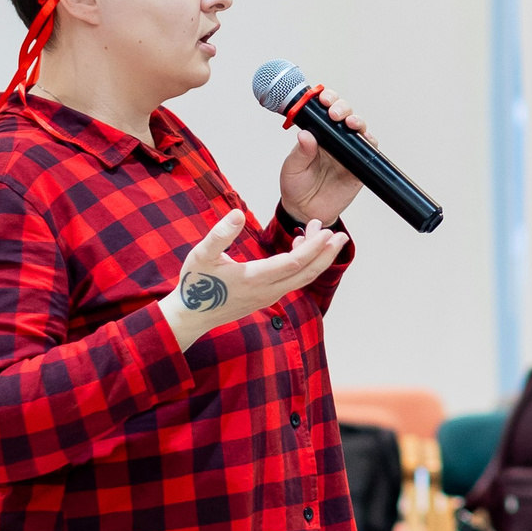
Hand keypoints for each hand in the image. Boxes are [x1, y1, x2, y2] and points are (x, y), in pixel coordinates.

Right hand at [158, 209, 348, 350]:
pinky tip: (301, 247)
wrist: (191, 315)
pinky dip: (303, 265)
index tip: (327, 231)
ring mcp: (269, 296)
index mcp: (253, 278)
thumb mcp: (201, 254)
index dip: (313, 248)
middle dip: (326, 254)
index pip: (293, 263)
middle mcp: (267, 291)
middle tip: (341, 235)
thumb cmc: (195, 283)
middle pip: (306, 274)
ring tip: (324, 235)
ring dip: (317, 258)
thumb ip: (220, 234)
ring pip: (301, 279)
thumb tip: (236, 214)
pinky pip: (293, 281)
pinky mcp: (267, 297)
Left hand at [277, 86, 370, 224]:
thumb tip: (306, 135)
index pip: (324, 111)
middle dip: (342, 107)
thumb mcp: (292, 167)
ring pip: (358, 129)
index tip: (322, 99)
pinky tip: (365, 139)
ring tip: (350, 122)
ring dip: (357, 121)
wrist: (306, 211)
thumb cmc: (296, 186)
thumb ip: (301, 152)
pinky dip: (370, 143)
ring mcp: (348, 152)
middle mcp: (334, 140)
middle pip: (344, 114)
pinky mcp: (358, 167)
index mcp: (317, 135)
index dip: (326, 101)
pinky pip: (368, 152)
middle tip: (335, 113)